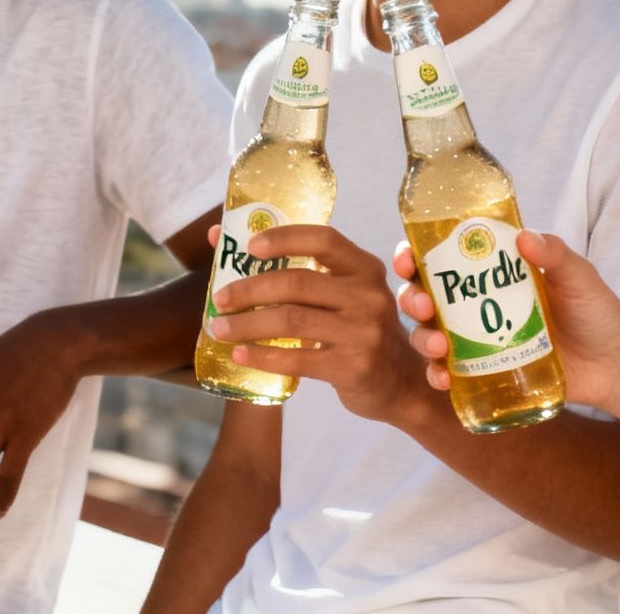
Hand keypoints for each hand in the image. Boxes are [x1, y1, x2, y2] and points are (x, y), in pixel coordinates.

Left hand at [208, 223, 429, 426]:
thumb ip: (296, 268)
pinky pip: (297, 360)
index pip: (323, 240)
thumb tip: (219, 236)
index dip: (284, 239)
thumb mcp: (343, 294)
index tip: (250, 247)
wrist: (400, 383)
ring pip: (291, 321)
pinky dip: (262, 356)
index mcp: (364, 268)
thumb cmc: (358, 329)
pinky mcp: (353, 368)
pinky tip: (240, 354)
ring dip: (247, 324)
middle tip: (220, 299)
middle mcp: (368, 295)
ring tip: (220, 328)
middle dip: (249, 290)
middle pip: (297, 283)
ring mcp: (363, 333)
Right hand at [395, 229, 619, 408]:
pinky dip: (437, 374)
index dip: (416, 255)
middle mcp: (476, 304)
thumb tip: (524, 236)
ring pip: (429, 334)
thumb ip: (556, 256)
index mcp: (492, 273)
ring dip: (421, 337)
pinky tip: (442, 378)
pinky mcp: (484, 373)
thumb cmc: (597, 313)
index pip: (443, 257)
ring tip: (437, 345)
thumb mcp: (579, 278)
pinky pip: (449, 372)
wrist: (616, 366)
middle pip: (425, 295)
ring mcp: (477, 340)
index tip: (408, 258)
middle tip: (421, 306)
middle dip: (411, 297)